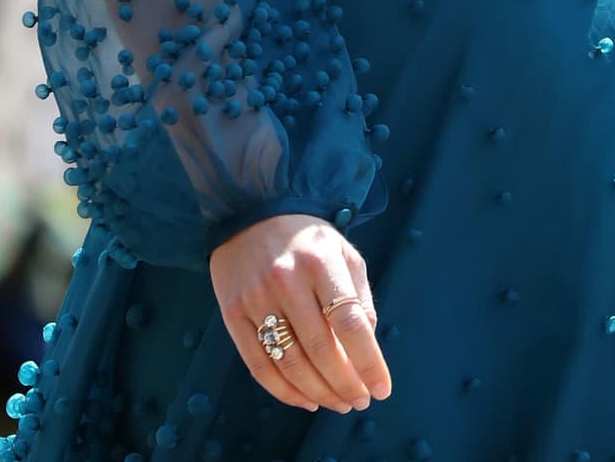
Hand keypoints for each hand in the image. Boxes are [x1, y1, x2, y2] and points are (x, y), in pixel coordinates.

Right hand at [210, 213, 391, 414]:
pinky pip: (260, 365)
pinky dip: (285, 391)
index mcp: (321, 262)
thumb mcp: (342, 252)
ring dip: (319, 393)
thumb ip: (359, 296)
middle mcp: (287, 280)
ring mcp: (256, 298)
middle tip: (360, 401)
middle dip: (346, 385)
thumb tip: (368, 345)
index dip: (369, 363)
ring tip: (338, 403)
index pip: (350, 324)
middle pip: (321, 351)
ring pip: (291, 364)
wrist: (250, 212)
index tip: (382, 390)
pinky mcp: (233, 313)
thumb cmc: (306, 239)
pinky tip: (306, 400)